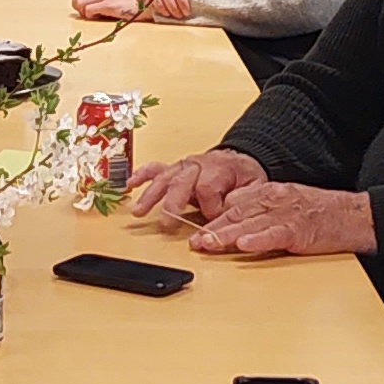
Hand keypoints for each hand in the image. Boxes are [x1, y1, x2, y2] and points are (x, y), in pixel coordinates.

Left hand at [68, 0, 143, 22]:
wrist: (145, 4)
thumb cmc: (128, 4)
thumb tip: (84, 7)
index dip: (78, 3)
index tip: (87, 11)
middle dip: (79, 9)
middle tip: (90, 15)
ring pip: (79, 3)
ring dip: (84, 13)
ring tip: (95, 16)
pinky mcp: (108, 4)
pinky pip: (88, 10)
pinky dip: (91, 16)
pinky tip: (101, 17)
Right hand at [127, 147, 263, 228]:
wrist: (239, 159)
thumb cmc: (244, 176)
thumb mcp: (254, 186)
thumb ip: (243, 198)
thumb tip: (227, 210)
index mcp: (218, 169)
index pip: (208, 188)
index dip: (209, 206)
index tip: (212, 219)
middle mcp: (197, 165)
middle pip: (181, 183)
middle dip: (172, 204)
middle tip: (166, 224)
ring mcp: (183, 166)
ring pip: (164, 179)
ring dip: (150, 195)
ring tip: (138, 212)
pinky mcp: (174, 169)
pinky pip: (155, 169)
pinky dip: (141, 176)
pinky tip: (129, 185)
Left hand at [189, 181, 376, 259]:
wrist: (353, 216)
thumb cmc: (320, 213)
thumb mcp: (286, 203)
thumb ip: (260, 209)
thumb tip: (233, 218)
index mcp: (269, 193)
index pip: (234, 205)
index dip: (213, 218)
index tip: (196, 231)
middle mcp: (274, 200)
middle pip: (237, 214)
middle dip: (212, 228)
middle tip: (193, 241)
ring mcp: (286, 214)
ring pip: (250, 224)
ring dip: (226, 235)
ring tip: (207, 244)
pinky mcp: (300, 230)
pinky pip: (275, 235)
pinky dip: (259, 240)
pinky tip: (244, 245)